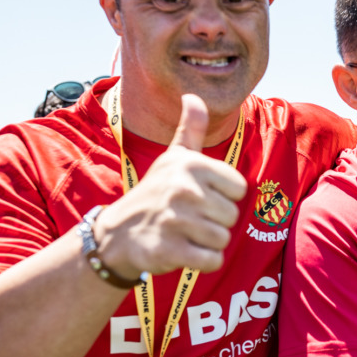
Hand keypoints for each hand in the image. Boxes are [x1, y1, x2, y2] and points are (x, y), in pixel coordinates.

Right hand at [93, 94, 247, 276]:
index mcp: (192, 164)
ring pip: (223, 239)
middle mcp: (184, 189)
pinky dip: (203, 262)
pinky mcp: (170, 250)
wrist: (118, 234)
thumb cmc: (155, 192)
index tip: (200, 196)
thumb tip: (193, 95)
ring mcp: (176, 220)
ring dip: (207, 242)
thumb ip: (190, 128)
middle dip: (215, 222)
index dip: (223, 196)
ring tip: (185, 234)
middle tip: (188, 218)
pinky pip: (212, 261)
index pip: (239, 188)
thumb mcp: (173, 158)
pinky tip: (184, 251)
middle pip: (232, 216)